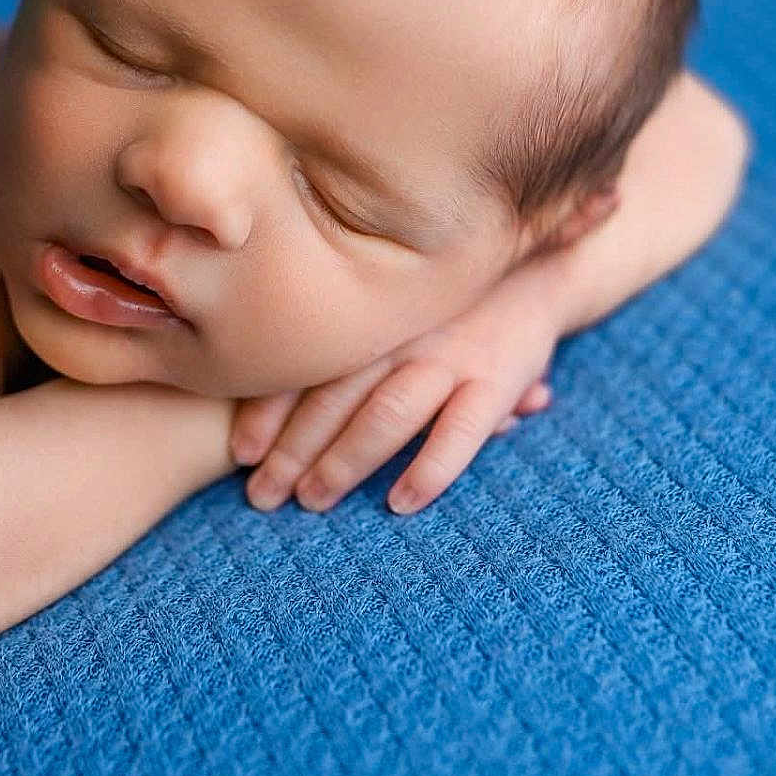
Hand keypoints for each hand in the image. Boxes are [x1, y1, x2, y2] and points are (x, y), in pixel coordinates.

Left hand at [230, 303, 563, 515]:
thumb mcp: (390, 314)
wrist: (534, 273)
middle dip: (292, 451)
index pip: (306, 367)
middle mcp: (400, 335)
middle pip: (334, 396)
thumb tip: (274, 398)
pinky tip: (399, 502)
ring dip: (344, 461)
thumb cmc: (441, 307)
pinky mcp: (496, 381)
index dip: (267, 412)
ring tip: (313, 501)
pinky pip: (460, 432)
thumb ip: (345, 349)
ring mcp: (449, 356)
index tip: (241, 455)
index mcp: (367, 318)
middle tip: (262, 497)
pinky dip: (428, 469)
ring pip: (387, 413)